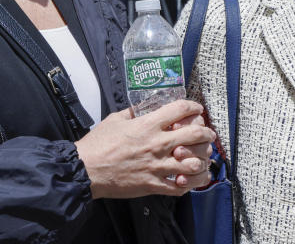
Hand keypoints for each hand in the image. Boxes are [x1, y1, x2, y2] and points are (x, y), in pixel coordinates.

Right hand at [74, 100, 214, 198]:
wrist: (86, 169)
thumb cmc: (97, 145)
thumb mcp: (114, 120)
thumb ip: (132, 113)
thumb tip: (141, 108)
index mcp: (147, 125)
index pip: (179, 110)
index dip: (193, 107)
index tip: (197, 109)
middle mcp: (156, 144)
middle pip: (194, 135)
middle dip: (206, 133)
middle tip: (208, 134)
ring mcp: (156, 166)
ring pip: (193, 163)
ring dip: (202, 159)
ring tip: (203, 158)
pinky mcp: (153, 184)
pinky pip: (180, 187)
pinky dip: (191, 183)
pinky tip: (192, 179)